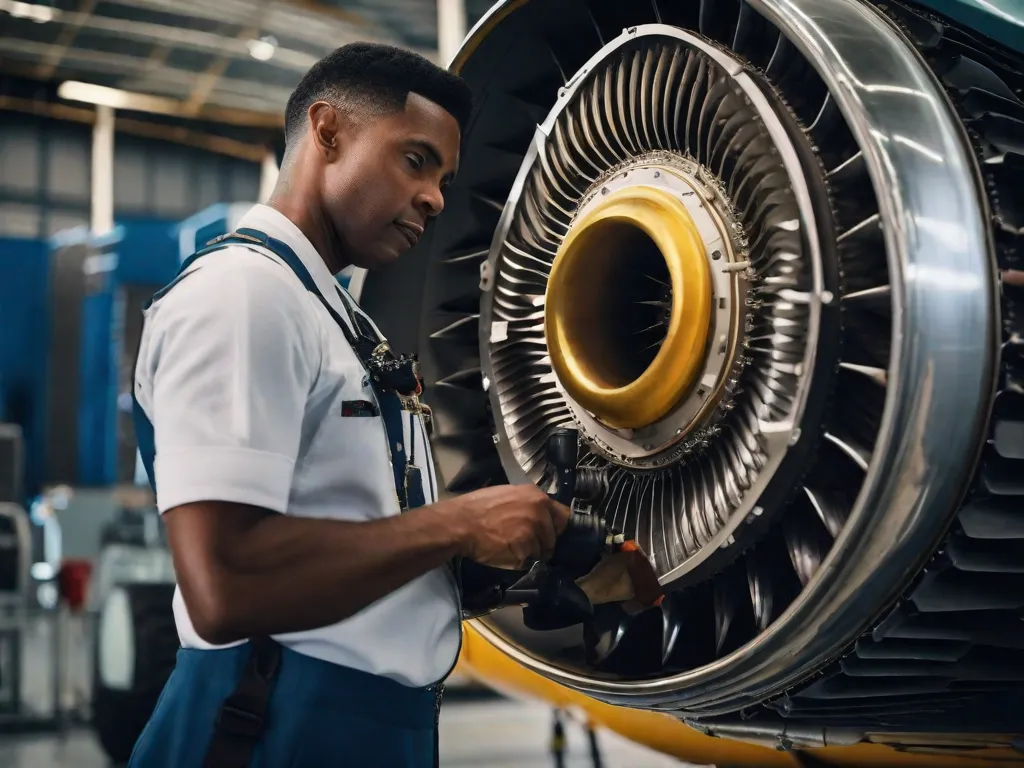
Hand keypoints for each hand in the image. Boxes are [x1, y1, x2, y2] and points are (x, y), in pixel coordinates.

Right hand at [446, 485, 570, 568]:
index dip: (554, 527)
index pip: (563, 516)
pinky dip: (520, 562)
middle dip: (542, 543)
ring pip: (542, 552)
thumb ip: (528, 504)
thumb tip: (539, 514)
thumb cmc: (477, 507)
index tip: (546, 534)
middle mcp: (540, 512)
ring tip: (510, 548)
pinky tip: (505, 553)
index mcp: (537, 496)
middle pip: (554, 537)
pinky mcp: (525, 550)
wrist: (459, 523)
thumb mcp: (507, 494)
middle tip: (523, 544)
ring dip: (531, 555)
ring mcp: (534, 532)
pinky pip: (530, 562)